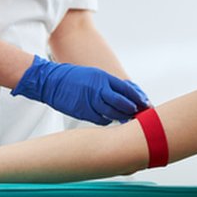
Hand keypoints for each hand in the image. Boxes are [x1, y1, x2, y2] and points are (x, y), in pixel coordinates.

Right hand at [11, 55, 150, 124]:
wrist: (50, 82)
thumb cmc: (73, 78)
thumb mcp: (94, 75)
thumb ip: (109, 85)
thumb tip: (125, 94)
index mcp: (103, 78)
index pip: (127, 89)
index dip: (138, 98)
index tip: (146, 103)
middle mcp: (99, 90)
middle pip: (123, 103)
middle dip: (134, 110)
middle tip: (141, 115)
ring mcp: (91, 102)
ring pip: (114, 114)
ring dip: (123, 118)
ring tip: (129, 120)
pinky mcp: (84, 112)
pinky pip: (101, 120)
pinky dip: (108, 121)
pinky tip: (110, 121)